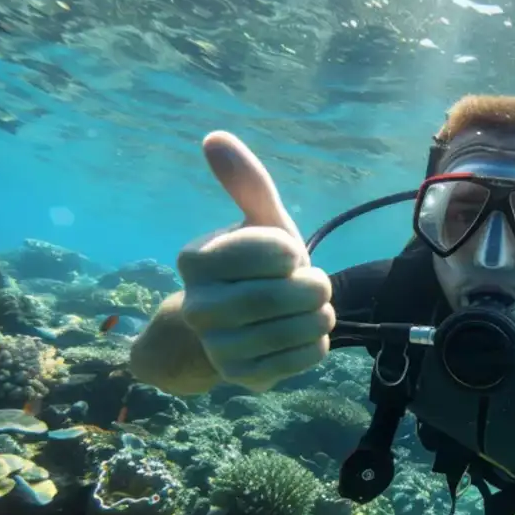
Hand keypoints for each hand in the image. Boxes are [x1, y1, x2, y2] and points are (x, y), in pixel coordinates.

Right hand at [176, 131, 334, 391]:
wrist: (234, 325)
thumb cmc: (254, 264)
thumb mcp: (256, 222)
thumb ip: (245, 183)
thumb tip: (215, 137)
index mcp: (195, 260)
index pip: (274, 250)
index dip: (291, 251)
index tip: (284, 254)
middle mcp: (197, 306)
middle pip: (287, 293)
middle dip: (313, 285)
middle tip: (309, 283)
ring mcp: (217, 346)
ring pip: (301, 327)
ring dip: (319, 314)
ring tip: (308, 308)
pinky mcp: (243, 377)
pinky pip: (305, 357)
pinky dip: (316, 343)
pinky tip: (302, 335)